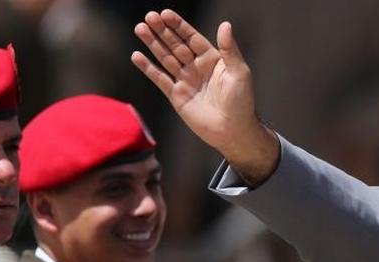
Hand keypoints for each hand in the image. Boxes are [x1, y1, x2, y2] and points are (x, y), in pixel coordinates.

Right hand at [131, 10, 279, 183]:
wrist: (233, 130)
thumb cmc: (241, 102)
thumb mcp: (239, 72)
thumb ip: (230, 49)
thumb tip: (226, 24)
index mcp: (212, 59)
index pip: (192, 37)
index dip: (179, 26)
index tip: (165, 14)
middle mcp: (197, 67)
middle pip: (176, 45)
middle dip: (162, 31)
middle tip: (148, 17)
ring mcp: (185, 81)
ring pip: (165, 58)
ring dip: (153, 44)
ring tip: (140, 29)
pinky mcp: (176, 96)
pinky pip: (160, 79)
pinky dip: (148, 68)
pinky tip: (137, 56)